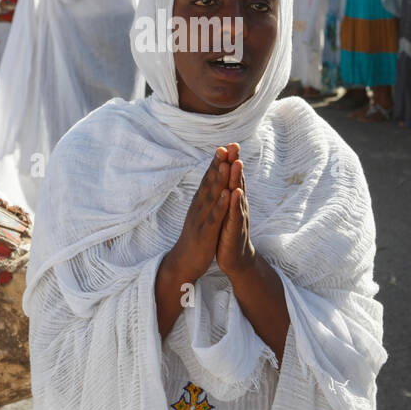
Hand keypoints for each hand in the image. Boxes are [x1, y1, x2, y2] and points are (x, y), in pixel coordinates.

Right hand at [169, 146, 236, 281]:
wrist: (183, 262)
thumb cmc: (195, 237)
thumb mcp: (200, 215)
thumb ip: (205, 199)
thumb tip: (209, 183)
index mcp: (200, 202)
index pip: (208, 179)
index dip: (216, 163)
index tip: (225, 146)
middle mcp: (199, 207)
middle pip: (209, 182)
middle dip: (219, 164)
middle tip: (226, 147)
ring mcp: (201, 219)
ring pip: (211, 196)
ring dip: (219, 180)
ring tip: (226, 164)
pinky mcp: (205, 233)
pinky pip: (214, 217)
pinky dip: (220, 205)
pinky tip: (226, 194)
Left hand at [214, 145, 256, 278]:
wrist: (236, 259)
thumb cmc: (229, 232)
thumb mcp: (226, 210)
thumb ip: (228, 193)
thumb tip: (226, 175)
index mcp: (233, 200)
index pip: (232, 177)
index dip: (230, 161)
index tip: (227, 144)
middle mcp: (238, 205)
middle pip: (237, 180)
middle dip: (235, 163)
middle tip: (234, 146)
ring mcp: (238, 217)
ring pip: (238, 194)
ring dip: (237, 179)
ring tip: (237, 163)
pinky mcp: (235, 230)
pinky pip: (235, 215)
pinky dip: (235, 203)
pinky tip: (235, 193)